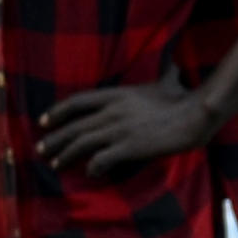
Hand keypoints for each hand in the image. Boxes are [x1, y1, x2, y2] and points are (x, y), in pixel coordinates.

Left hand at [37, 74, 212, 175]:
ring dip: (66, 155)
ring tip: (55, 164)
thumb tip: (172, 64)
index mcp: (117, 95)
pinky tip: (89, 173)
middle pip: (74, 126)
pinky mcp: (129, 147)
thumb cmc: (183, 99)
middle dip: (55, 139)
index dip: (57, 112)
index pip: (76, 101)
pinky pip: (102, 159)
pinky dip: (92, 167)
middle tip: (41, 149)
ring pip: (82, 143)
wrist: (196, 115)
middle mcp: (112, 111)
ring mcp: (119, 129)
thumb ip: (163, 74)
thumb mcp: (167, 82)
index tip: (43, 121)